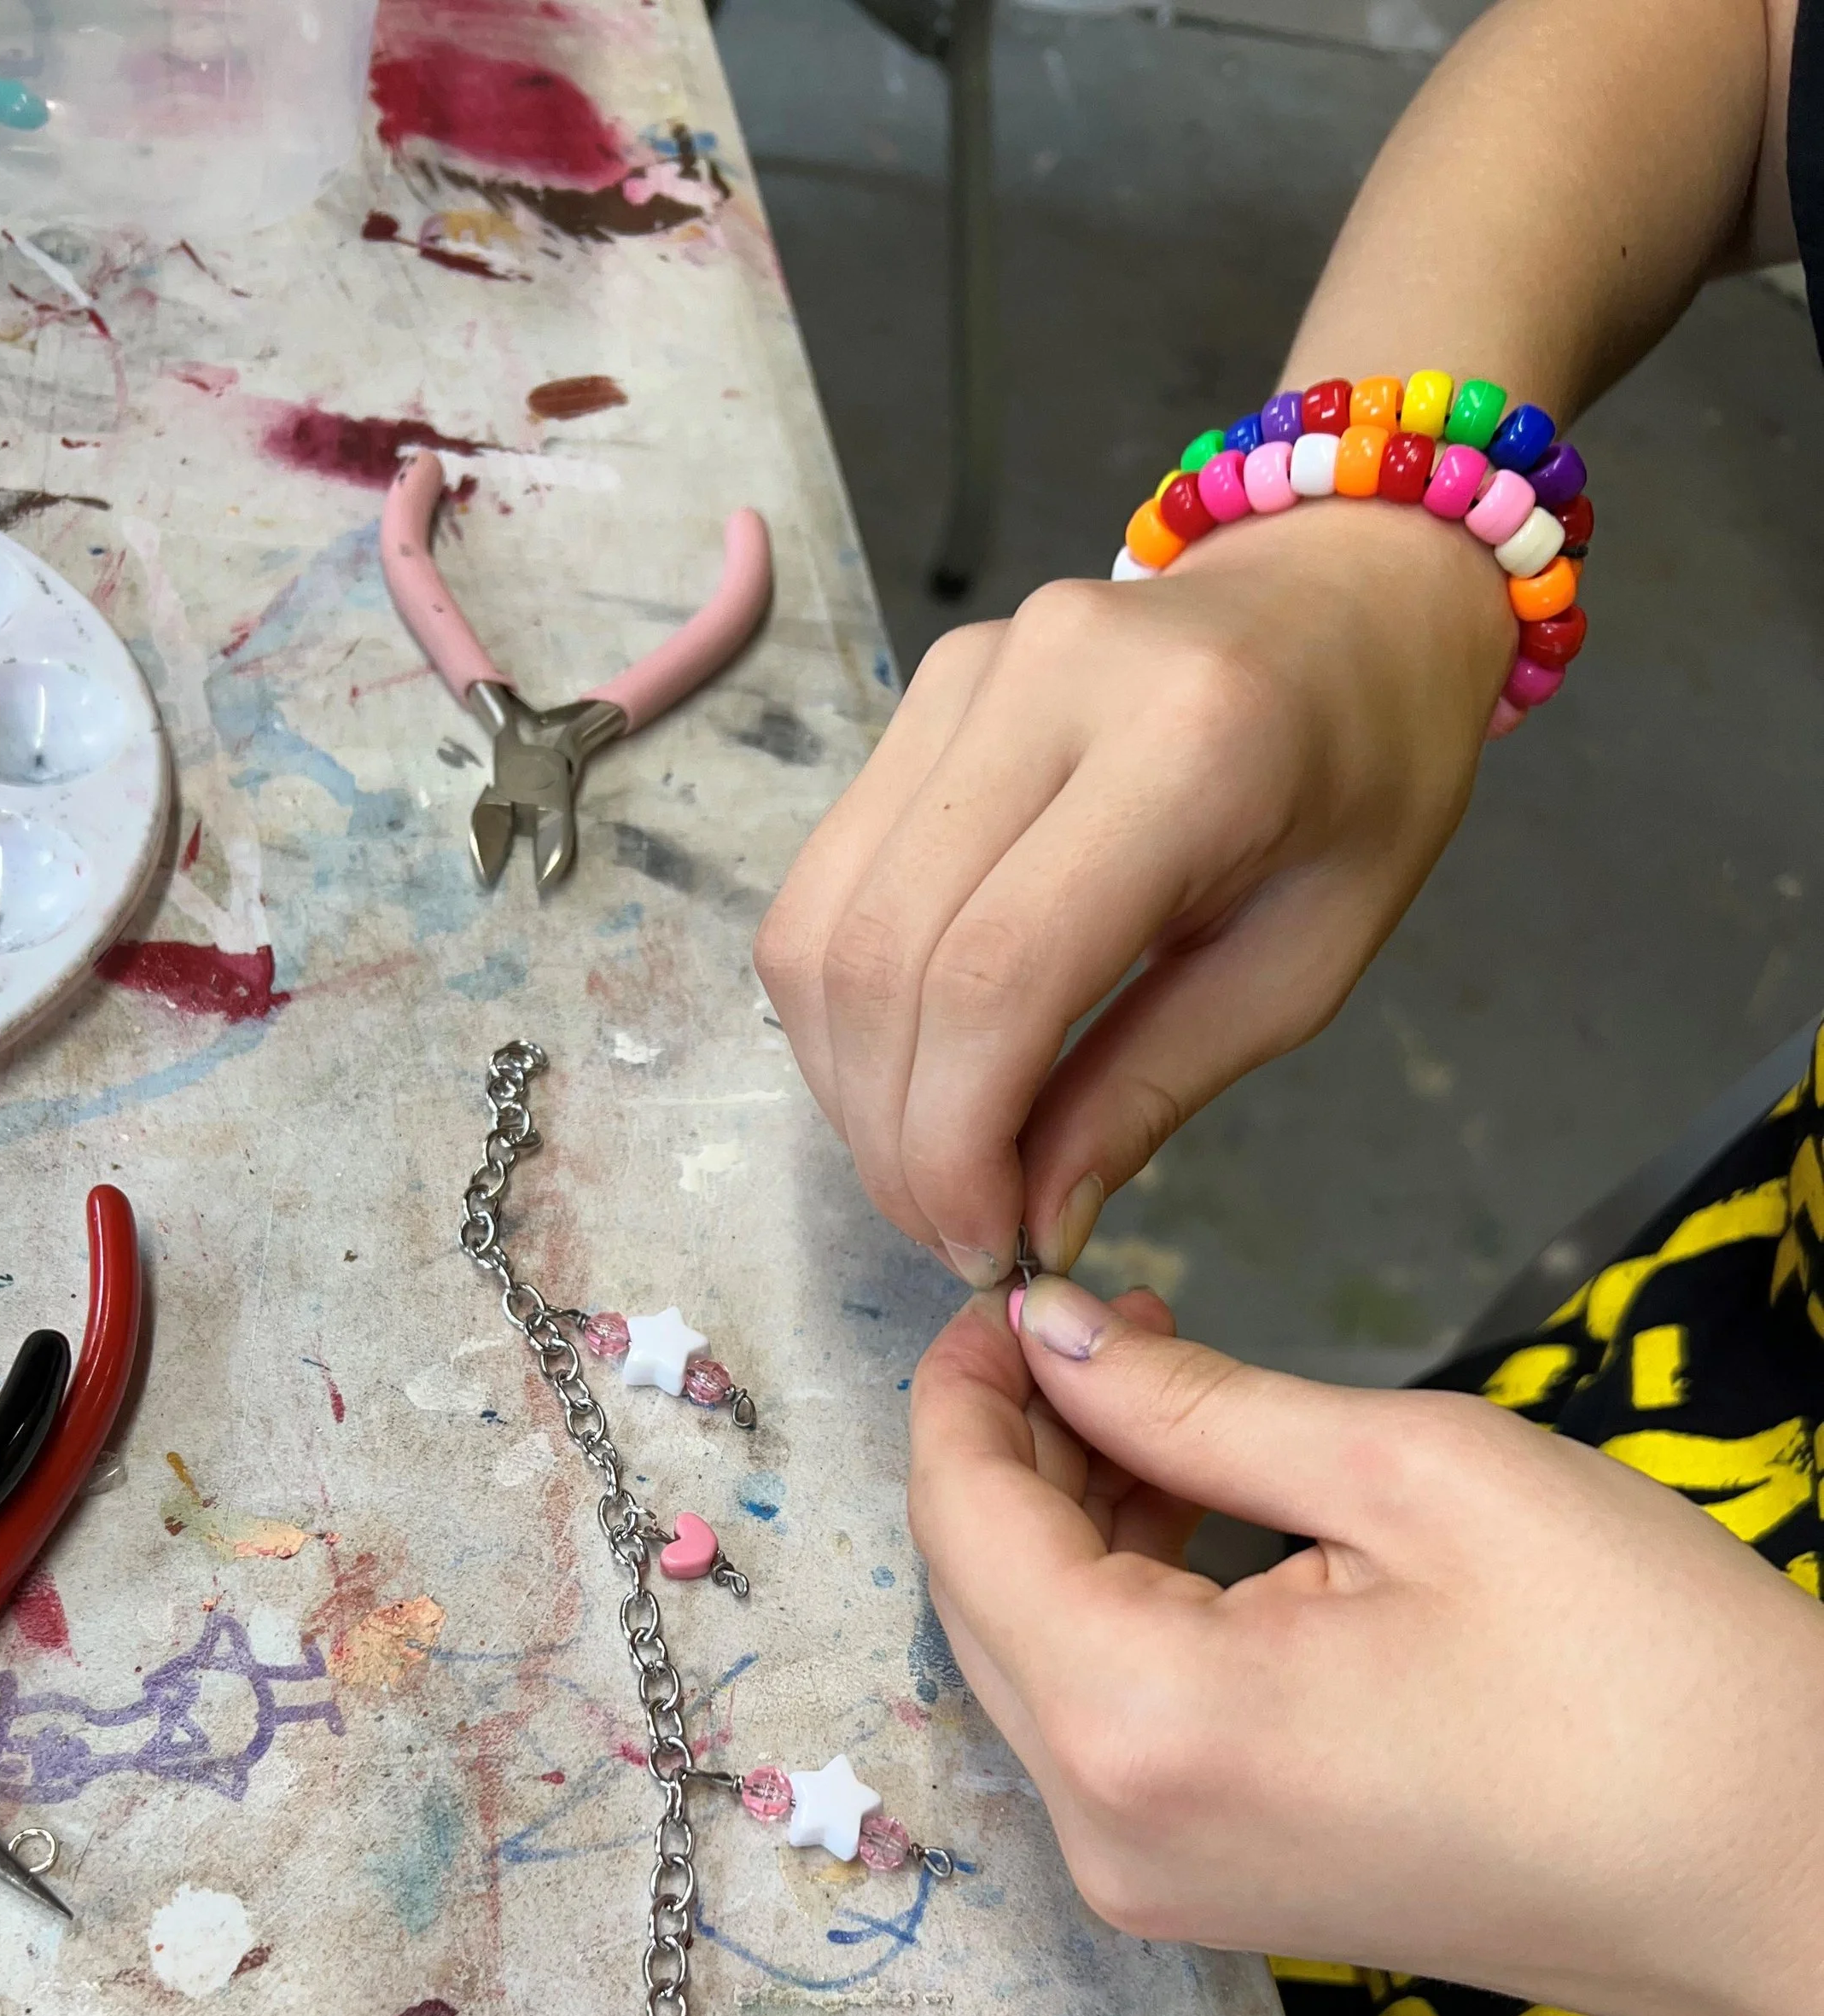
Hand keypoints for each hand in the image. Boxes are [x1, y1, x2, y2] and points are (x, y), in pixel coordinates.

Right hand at [756, 503, 1513, 1285]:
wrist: (1351, 600)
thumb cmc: (1363, 785)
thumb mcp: (1303, 967)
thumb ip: (1150, 1091)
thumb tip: (1029, 1228)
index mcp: (1192, 746)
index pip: (996, 976)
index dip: (955, 1143)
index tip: (984, 1245)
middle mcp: (1053, 682)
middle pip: (885, 958)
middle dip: (893, 1135)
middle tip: (950, 1228)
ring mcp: (968, 672)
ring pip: (821, 925)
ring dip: (849, 1081)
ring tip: (927, 1162)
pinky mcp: (923, 688)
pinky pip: (827, 880)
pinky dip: (845, 1008)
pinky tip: (912, 1067)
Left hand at [908, 1277, 1823, 2015]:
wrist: (1774, 1880)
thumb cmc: (1643, 1678)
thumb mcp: (1415, 1474)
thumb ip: (1198, 1404)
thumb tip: (1062, 1337)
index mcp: (1143, 1724)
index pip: (965, 1522)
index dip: (970, 1388)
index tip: (1012, 1293)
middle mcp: (1109, 1829)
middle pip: (978, 1596)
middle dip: (1020, 1446)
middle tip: (1108, 1325)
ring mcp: (1151, 1879)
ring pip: (1036, 1656)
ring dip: (1072, 1521)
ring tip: (1166, 1399)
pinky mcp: (1205, 1888)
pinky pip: (1107, 1722)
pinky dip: (1123, 1607)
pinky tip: (1196, 1514)